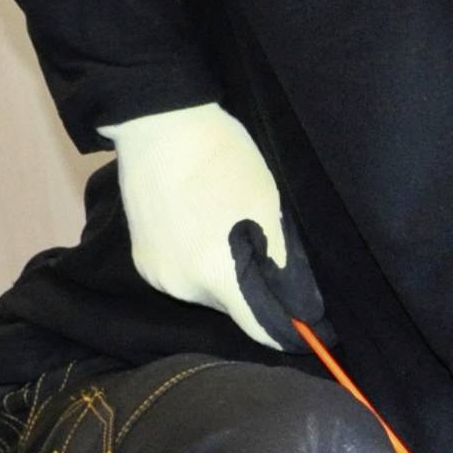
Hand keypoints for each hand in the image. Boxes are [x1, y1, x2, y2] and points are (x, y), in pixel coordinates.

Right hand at [101, 101, 323, 354]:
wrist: (157, 123)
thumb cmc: (224, 160)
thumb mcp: (270, 211)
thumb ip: (286, 271)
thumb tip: (304, 314)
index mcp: (216, 276)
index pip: (262, 330)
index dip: (289, 329)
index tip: (310, 323)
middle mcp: (181, 288)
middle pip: (233, 310)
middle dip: (253, 290)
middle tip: (260, 245)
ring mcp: (156, 276)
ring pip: (208, 295)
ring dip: (225, 276)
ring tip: (226, 231)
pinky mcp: (142, 263)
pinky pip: (185, 278)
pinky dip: (200, 265)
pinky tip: (202, 230)